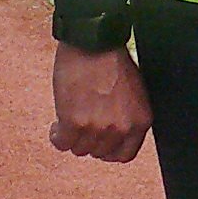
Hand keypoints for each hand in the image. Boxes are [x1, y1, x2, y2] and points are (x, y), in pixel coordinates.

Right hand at [49, 43, 152, 162]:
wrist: (93, 43)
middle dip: (89, 140)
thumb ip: (126, 116)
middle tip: (82, 124)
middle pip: (99, 152)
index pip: (125, 155)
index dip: (109, 150)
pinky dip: (57, 136)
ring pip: (79, 150)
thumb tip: (112, 134)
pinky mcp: (74, 123)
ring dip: (73, 137)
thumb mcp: (133, 93)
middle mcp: (121, 128)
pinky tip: (57, 124)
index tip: (100, 143)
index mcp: (139, 121)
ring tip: (70, 119)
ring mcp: (97, 127)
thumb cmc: (112, 60)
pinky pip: (62, 143)